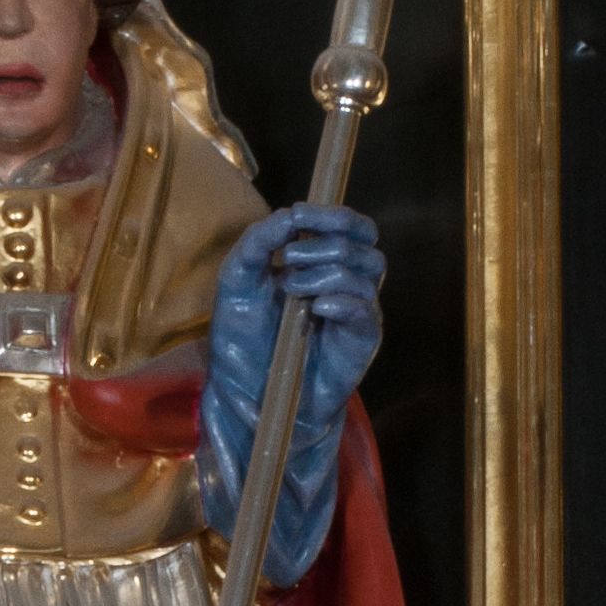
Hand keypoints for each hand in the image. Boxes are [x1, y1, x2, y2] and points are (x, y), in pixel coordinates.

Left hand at [208, 205, 383, 435]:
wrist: (246, 392)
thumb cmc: (244, 335)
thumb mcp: (237, 280)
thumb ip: (258, 242)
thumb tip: (289, 215)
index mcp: (323, 263)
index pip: (350, 227)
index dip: (333, 214)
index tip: (299, 213)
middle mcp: (346, 284)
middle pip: (365, 244)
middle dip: (326, 241)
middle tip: (288, 259)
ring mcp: (356, 312)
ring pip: (368, 273)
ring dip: (327, 271)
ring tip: (290, 288)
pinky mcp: (360, 341)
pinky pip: (365, 311)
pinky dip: (342, 302)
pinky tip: (315, 308)